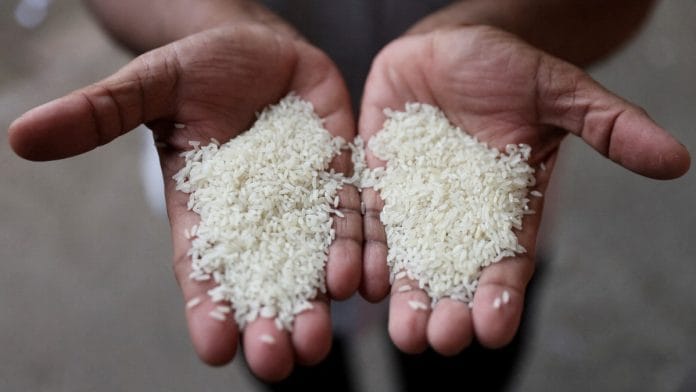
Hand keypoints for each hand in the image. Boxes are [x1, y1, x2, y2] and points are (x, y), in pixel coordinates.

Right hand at [9, 24, 359, 381]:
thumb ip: (101, 113)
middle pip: (264, 277)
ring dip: (317, 300)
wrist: (259, 46)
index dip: (206, 306)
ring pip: (313, 257)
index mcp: (206, 206)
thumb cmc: (199, 66)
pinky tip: (359, 281)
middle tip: (277, 362)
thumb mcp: (152, 86)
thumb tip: (20, 136)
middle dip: (269, 319)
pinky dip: (356, 247)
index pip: (203, 265)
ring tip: (319, 338)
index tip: (213, 348)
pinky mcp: (340, 173)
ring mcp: (304, 196)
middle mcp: (260, 214)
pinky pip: (352, 215)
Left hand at [359, 26, 689, 354]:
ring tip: (400, 329)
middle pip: (450, 272)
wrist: (446, 47)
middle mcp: (454, 214)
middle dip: (445, 308)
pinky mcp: (373, 180)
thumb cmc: (507, 66)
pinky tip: (356, 280)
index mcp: (504, 205)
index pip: (506, 259)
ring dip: (401, 294)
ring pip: (403, 257)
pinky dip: (359, 251)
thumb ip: (609, 125)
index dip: (501, 295)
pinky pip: (362, 222)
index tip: (494, 328)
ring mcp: (410, 200)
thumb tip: (678, 160)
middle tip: (440, 340)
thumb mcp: (559, 92)